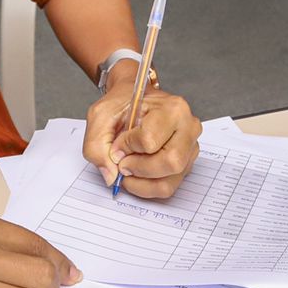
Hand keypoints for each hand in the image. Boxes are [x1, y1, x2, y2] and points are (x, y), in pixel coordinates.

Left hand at [83, 71, 201, 198]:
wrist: (134, 100)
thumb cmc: (122, 105)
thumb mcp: (100, 115)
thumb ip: (97, 146)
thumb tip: (111, 175)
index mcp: (173, 109)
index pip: (150, 139)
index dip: (126, 147)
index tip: (117, 144)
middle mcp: (188, 128)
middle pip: (170, 163)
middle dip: (138, 169)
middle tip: (122, 163)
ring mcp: (190, 148)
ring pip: (169, 182)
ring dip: (141, 183)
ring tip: (127, 170)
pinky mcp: (186, 165)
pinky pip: (167, 187)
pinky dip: (146, 187)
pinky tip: (135, 175)